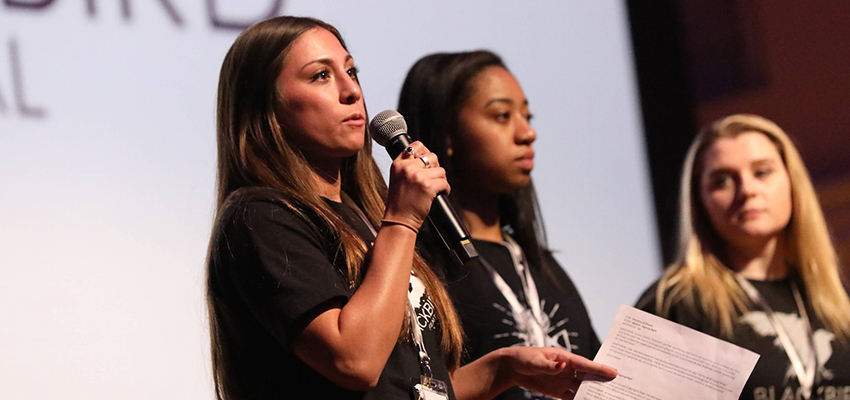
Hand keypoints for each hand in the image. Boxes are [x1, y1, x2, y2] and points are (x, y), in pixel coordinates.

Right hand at [384, 141, 448, 230]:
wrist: (399, 220)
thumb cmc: (400, 202)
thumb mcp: (397, 178)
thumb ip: (408, 166)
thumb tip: (426, 157)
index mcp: (398, 164)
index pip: (416, 146)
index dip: (425, 152)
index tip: (428, 162)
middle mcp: (407, 167)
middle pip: (432, 156)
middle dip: (435, 168)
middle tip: (432, 179)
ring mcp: (418, 176)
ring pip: (441, 170)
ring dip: (441, 180)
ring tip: (434, 189)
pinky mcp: (428, 187)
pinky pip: (445, 183)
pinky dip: (445, 190)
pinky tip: (440, 194)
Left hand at [499, 347, 616, 398]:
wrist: (512, 368)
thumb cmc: (523, 358)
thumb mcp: (534, 361)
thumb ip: (548, 365)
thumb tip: (562, 366)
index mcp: (564, 357)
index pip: (584, 364)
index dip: (599, 369)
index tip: (614, 372)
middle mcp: (568, 369)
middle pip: (588, 376)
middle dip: (602, 381)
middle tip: (618, 387)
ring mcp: (564, 380)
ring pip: (583, 388)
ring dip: (595, 393)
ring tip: (609, 397)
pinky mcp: (559, 391)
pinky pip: (574, 397)